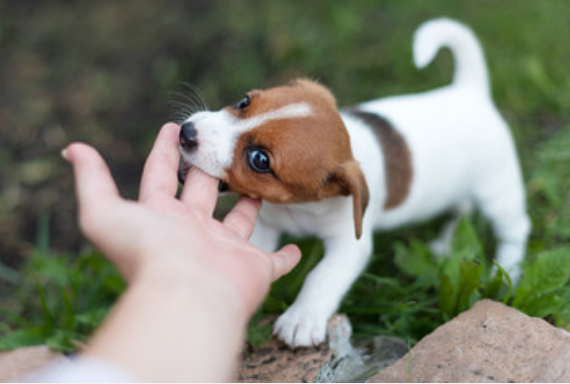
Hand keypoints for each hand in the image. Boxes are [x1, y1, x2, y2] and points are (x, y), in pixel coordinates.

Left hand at [63, 122, 300, 313]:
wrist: (188, 298)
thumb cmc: (149, 255)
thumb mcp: (105, 213)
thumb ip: (91, 180)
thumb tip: (71, 148)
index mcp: (162, 217)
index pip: (161, 176)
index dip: (164, 151)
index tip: (174, 128)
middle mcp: (193, 232)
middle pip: (202, 192)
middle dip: (209, 166)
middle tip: (220, 141)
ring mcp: (226, 251)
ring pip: (240, 221)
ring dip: (247, 202)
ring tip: (254, 179)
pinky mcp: (255, 268)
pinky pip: (276, 261)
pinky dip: (287, 257)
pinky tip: (296, 248)